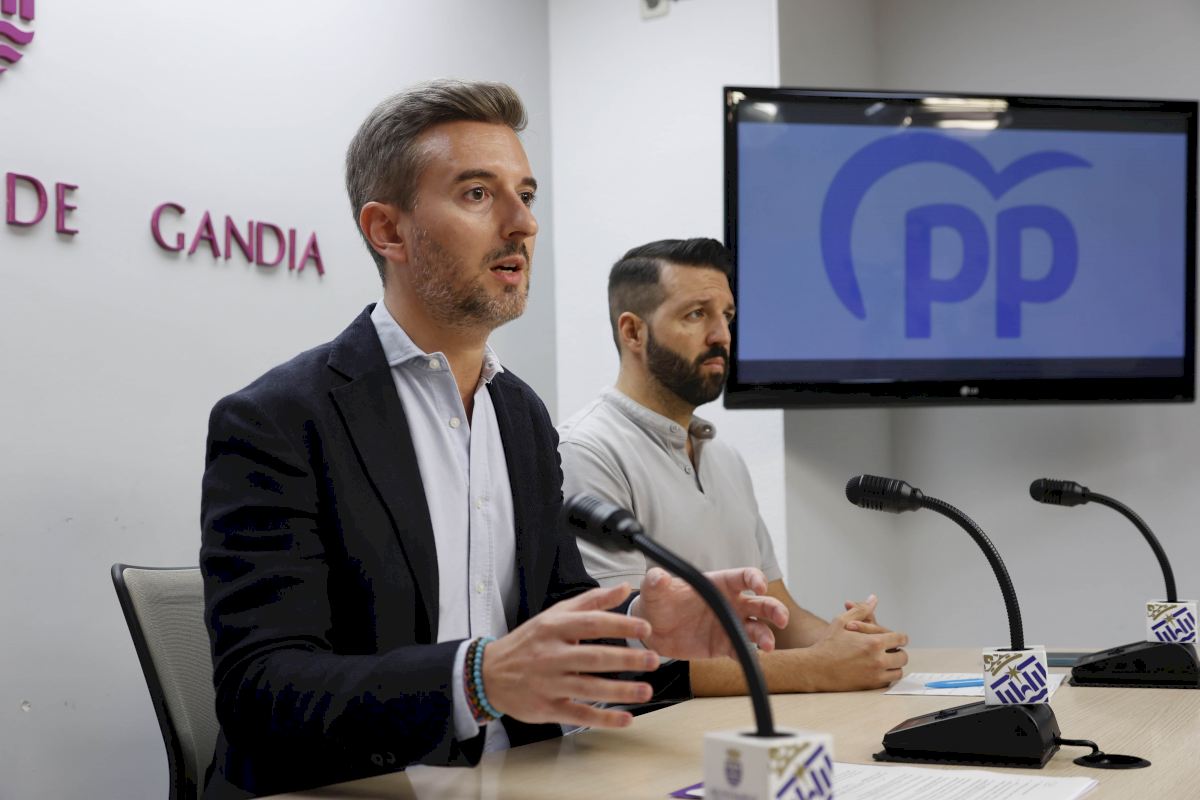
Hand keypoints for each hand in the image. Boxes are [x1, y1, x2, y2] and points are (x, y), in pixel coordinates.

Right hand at [483, 583, 662, 728]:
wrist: (489, 673)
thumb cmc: (528, 642)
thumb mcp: (555, 614)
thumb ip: (592, 601)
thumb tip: (625, 588)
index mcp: (554, 628)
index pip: (592, 624)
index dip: (621, 626)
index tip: (646, 629)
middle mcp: (551, 655)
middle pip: (594, 657)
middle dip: (626, 659)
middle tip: (653, 660)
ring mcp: (548, 683)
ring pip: (589, 688)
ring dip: (620, 691)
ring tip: (646, 690)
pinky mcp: (546, 708)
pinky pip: (578, 714)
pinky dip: (603, 719)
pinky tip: (625, 718)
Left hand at [635, 567, 788, 659]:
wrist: (653, 628)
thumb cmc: (659, 601)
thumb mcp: (654, 589)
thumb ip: (656, 581)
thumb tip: (658, 577)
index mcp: (718, 584)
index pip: (744, 577)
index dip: (755, 579)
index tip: (760, 586)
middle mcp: (730, 604)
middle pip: (760, 603)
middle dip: (774, 609)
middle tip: (781, 618)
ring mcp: (729, 625)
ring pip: (757, 628)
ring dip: (767, 635)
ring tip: (768, 646)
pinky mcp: (723, 646)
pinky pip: (741, 651)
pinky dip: (749, 656)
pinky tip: (753, 660)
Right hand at [807, 601, 907, 690]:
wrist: (815, 668)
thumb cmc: (827, 644)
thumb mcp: (841, 622)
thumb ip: (861, 610)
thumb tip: (873, 599)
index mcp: (874, 642)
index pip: (900, 639)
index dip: (900, 637)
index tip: (896, 638)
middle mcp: (878, 660)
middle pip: (902, 656)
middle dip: (898, 651)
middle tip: (889, 650)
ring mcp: (875, 675)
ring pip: (898, 671)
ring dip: (894, 665)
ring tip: (883, 660)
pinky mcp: (870, 686)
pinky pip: (889, 681)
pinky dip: (886, 676)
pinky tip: (876, 670)